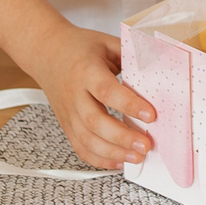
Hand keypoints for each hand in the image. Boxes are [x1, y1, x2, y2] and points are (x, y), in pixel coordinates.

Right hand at [31, 26, 155, 169]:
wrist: (46, 52)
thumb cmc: (78, 48)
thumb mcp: (106, 43)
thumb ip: (130, 55)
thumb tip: (159, 69)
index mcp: (86, 71)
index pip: (107, 91)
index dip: (129, 105)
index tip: (150, 115)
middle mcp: (74, 94)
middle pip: (95, 122)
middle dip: (123, 137)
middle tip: (146, 144)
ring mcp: (68, 113)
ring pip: (87, 140)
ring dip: (113, 153)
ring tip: (136, 157)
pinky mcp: (67, 125)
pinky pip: (80, 147)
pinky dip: (99, 159)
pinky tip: (118, 161)